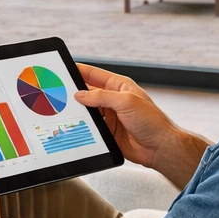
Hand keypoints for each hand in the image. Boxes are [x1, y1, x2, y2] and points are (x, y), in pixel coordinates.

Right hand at [74, 63, 208, 188]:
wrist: (160, 148)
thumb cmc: (152, 122)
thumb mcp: (126, 102)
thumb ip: (102, 96)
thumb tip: (81, 94)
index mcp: (119, 86)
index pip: (94, 75)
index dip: (79, 71)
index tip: (64, 69)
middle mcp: (113, 99)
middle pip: (88, 92)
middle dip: (74, 92)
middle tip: (58, 92)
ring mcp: (110, 116)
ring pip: (87, 110)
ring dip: (78, 110)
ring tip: (63, 109)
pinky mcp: (107, 131)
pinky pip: (90, 126)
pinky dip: (82, 125)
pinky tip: (73, 124)